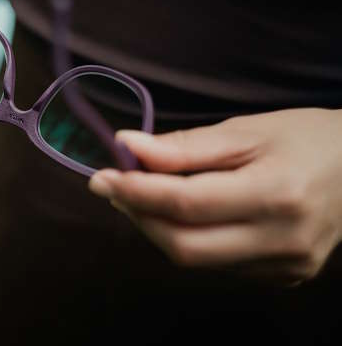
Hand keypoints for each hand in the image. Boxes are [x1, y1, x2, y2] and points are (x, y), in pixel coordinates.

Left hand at [88, 108, 341, 284]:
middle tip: (116, 187)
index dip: (136, 191)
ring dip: (159, 228)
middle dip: (139, 217)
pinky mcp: (284, 276)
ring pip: (197, 260)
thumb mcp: (246, 130)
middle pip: (185, 246)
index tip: (102, 176)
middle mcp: (284, 240)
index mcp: (277, 194)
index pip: (187, 203)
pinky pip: (217, 265)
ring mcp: (286, 266)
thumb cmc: (304, 137)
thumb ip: (184, 146)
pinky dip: (189, 239)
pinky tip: (185, 215)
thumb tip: (126, 146)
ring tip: (146, 195)